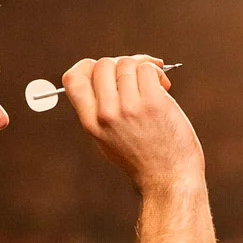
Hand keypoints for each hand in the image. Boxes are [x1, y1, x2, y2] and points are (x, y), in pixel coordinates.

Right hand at [61, 55, 203, 191]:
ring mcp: (129, 108)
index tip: (106, 71)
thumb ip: (99, 110)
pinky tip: (164, 86)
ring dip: (143, 67)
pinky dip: (157, 72)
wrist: (169, 178)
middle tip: (136, 76)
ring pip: (128, 63)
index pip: (73, 78)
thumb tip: (107, 72)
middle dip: (121, 64)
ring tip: (156, 84)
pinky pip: (148, 69)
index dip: (88, 66)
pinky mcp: (153, 103)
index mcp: (91, 123)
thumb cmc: (143, 158)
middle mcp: (106, 114)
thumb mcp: (108, 139)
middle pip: (102, 64)